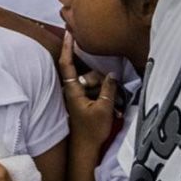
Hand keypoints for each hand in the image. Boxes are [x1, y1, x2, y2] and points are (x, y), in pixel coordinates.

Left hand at [60, 31, 118, 151]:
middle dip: (99, 79)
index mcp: (72, 90)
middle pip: (86, 73)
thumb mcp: (104, 108)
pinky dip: (103, 94)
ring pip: (92, 82)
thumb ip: (108, 89)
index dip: (67, 47)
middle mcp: (72, 90)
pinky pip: (95, 90)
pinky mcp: (83, 101)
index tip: (69, 32)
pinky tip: (112, 106)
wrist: (86, 148)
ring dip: (104, 90)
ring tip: (112, 106)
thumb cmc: (92, 130)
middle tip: (108, 97)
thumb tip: (112, 74)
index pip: (67, 64)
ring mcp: (77, 95)